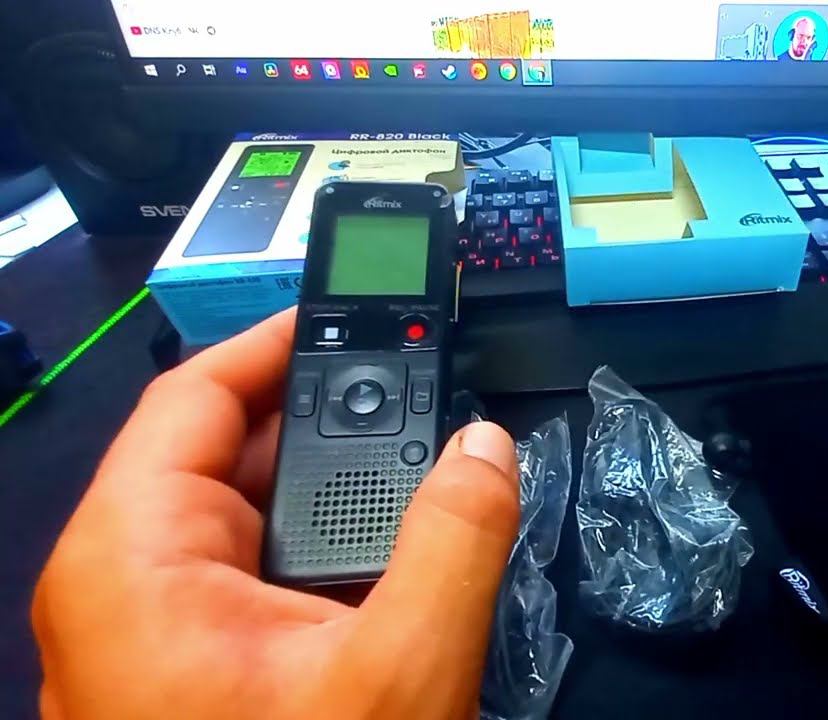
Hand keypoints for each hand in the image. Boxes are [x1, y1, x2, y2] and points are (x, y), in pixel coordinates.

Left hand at [31, 309, 519, 719]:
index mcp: (135, 559)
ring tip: (420, 487)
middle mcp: (124, 585)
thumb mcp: (400, 673)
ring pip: (247, 521)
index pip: (198, 396)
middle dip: (332, 428)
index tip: (358, 311)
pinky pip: (253, 580)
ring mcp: (150, 632)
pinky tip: (387, 567)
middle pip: (228, 454)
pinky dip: (321, 558)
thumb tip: (488, 449)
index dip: (280, 340)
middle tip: (424, 411)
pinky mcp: (184, 671)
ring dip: (336, 500)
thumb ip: (456, 542)